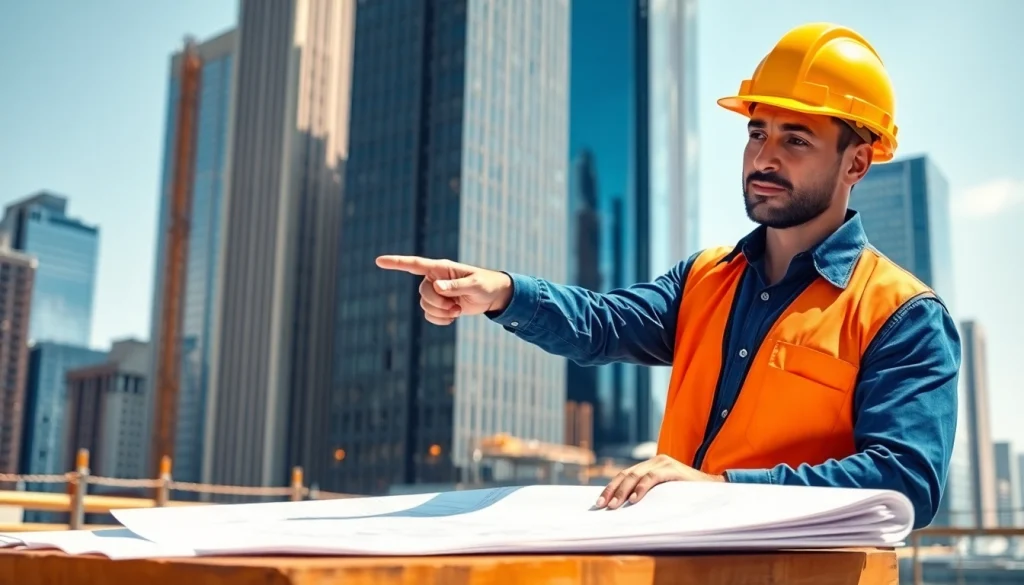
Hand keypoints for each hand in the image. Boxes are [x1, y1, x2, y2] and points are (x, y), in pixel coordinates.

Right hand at [375, 255, 513, 325]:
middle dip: (437, 303)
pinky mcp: (439, 305)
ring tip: (458, 309)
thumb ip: (456, 286)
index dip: (396, 263)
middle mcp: (435, 279)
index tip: (379, 261)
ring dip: (441, 312)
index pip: (414, 265)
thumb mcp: (475, 284)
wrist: (493, 296)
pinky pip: (429, 316)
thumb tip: (437, 286)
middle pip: (422, 292)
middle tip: (456, 306)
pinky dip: (440, 320)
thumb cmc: (486, 284)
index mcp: (441, 268)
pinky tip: (453, 317)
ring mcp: (436, 292)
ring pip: (424, 305)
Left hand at [595, 454, 724, 509]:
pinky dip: (641, 488)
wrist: (714, 488)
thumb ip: (648, 495)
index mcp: (650, 466)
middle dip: (612, 490)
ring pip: (636, 475)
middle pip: (626, 475)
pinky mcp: (672, 469)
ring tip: (614, 506)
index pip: (624, 475)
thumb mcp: (663, 494)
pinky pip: (652, 477)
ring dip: (623, 491)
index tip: (599, 503)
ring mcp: (663, 463)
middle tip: (602, 506)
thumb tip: (624, 510)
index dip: (610, 488)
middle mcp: (654, 461)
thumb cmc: (687, 495)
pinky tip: (634, 499)